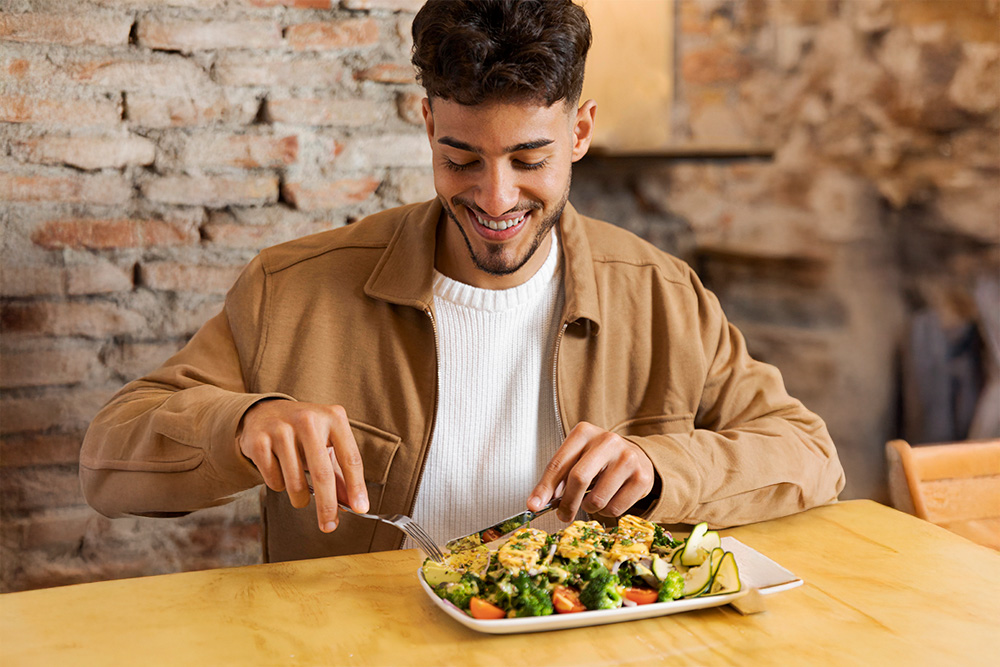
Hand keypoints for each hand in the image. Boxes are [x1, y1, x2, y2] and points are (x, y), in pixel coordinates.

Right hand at [237, 400, 368, 532]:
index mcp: (333, 417)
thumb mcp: (327, 444)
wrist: (265, 412)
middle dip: (327, 506)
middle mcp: (308, 419)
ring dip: (300, 499)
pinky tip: (280, 472)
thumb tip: (352, 505)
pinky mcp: (259, 441)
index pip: (350, 458)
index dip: (356, 486)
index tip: (360, 509)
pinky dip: (280, 486)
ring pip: (295, 483)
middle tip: (329, 526)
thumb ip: (341, 473)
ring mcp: (281, 429)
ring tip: (301, 495)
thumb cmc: (305, 433)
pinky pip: (274, 481)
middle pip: (322, 474)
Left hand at [528, 421, 654, 521]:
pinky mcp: (641, 477)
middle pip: (579, 479)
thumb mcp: (576, 459)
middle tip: (563, 515)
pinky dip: (607, 511)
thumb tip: (537, 502)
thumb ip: (558, 478)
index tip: (534, 505)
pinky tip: (609, 498)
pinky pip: (615, 508)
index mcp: (584, 433)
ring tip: (593, 499)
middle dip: (567, 504)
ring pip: (597, 499)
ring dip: (589, 508)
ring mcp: (627, 458)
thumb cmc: (599, 459)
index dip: (544, 488)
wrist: (636, 456)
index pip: (558, 463)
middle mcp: (607, 441)